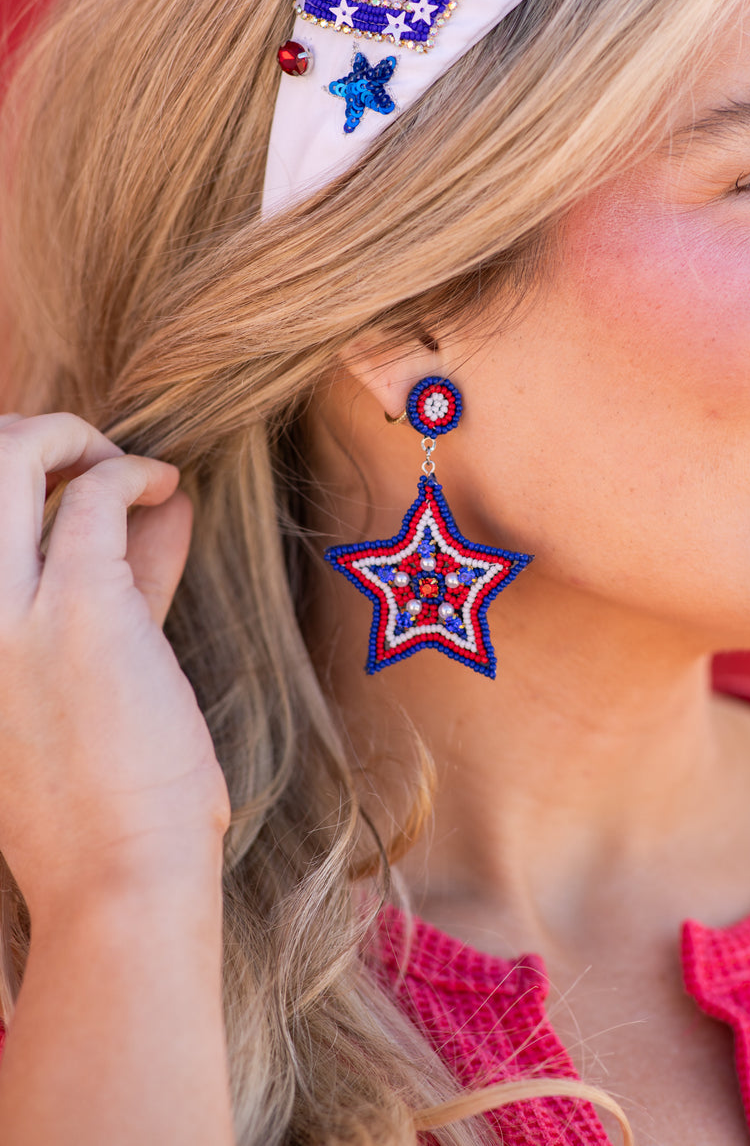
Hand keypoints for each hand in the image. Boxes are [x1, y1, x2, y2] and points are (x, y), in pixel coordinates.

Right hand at [0, 414, 229, 916]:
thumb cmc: (102, 803)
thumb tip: (157, 509)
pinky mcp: (78, 606)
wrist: (117, 883)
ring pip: (5, 455)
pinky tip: (166, 487)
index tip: (78, 492)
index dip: (24, 490)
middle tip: (78, 451)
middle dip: (20, 436)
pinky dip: (134, 472)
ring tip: (119, 460)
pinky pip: (98, 493)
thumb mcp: (75, 688)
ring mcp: (3, 609)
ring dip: (67, 434)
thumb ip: (117, 589)